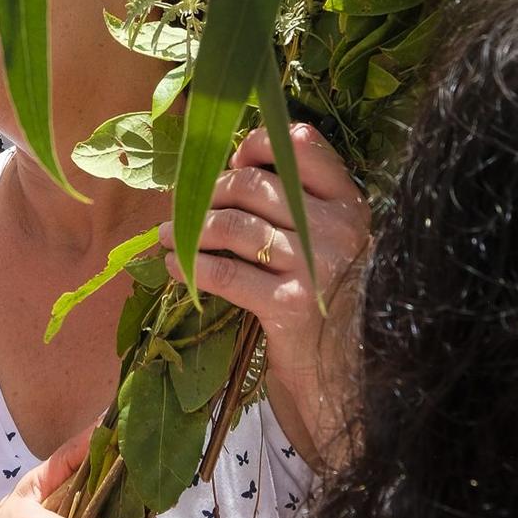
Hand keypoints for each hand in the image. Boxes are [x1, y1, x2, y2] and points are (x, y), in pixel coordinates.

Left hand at [158, 121, 368, 462]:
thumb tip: (230, 166)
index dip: (257, 146)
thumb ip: (297, 202)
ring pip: (233, 227)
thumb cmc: (332, 298)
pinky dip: (191, 269)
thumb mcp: (329, 240)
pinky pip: (226, 275)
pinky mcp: (289, 306)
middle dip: (210, 194)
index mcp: (349, 202)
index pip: (302, 146)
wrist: (349, 371)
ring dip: (190, 230)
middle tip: (188, 208)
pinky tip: (173, 269)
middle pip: (253, 186)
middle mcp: (337, 228)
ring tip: (168, 237)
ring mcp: (314, 267)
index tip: (232, 162)